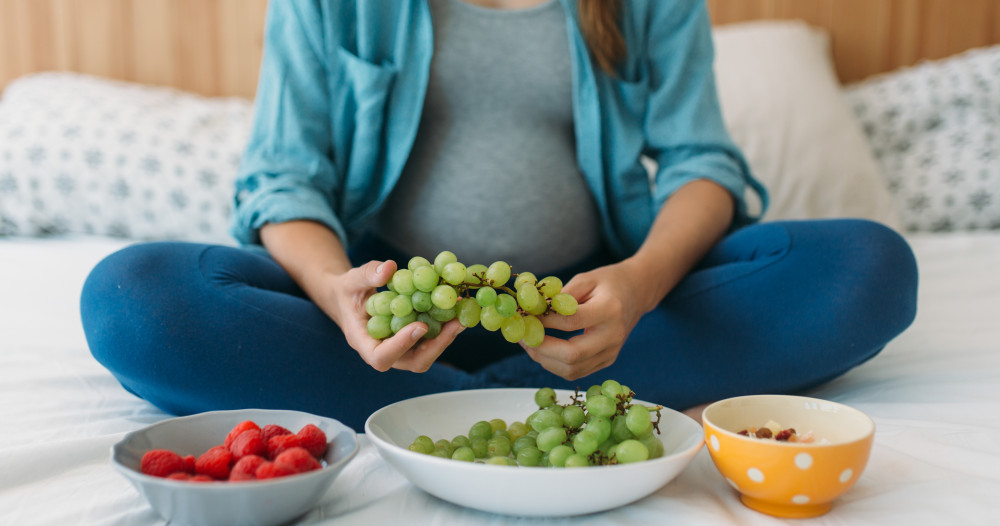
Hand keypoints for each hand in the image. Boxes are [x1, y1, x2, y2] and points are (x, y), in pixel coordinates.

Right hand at [317, 259, 463, 372]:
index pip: (381, 357)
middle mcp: (384, 351)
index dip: (401, 345)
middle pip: (413, 362)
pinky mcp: (413, 340)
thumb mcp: (351, 279)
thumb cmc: (348, 291)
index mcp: (363, 342)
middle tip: (456, 324)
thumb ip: (367, 274)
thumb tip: (390, 268)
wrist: (349, 298)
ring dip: (446, 337)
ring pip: (426, 354)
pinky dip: (445, 326)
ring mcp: (401, 349)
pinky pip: (431, 340)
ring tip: (462, 315)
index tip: (419, 326)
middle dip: (437, 345)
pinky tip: (458, 307)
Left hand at [521, 261, 649, 379]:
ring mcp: (611, 353)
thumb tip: (532, 309)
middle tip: (522, 336)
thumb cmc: (609, 282)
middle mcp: (613, 336)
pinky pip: (576, 372)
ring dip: (544, 359)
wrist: (637, 293)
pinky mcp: (607, 361)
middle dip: (541, 347)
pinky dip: (554, 364)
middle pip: (572, 355)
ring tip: (528, 342)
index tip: (525, 314)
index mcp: (610, 310)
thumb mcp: (586, 279)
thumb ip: (561, 295)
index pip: (571, 322)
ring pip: (572, 369)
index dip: (544, 321)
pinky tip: (542, 350)